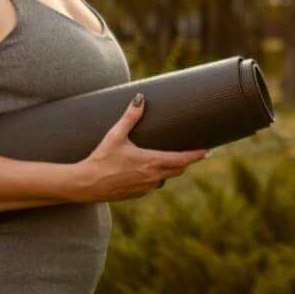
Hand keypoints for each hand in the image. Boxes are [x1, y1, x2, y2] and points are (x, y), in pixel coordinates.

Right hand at [73, 95, 207, 201]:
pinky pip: (153, 186)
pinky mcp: (138, 194)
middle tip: (192, 152)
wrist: (86, 184)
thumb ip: (130, 117)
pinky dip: (156, 178)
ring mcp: (146, 188)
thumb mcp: (115, 136)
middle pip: (179, 169)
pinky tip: (149, 171)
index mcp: (151, 162)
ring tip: (170, 159)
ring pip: (167, 179)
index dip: (197, 155)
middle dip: (186, 161)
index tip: (208, 151)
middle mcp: (153, 177)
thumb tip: (140, 98)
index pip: (182, 159)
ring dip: (170, 170)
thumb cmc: (101, 159)